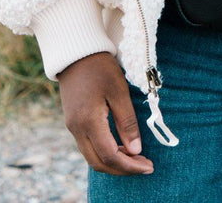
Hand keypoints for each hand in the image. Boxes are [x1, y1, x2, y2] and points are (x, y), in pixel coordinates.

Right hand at [58, 52, 153, 175]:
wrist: (75, 52)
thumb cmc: (100, 67)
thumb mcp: (119, 91)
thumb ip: (127, 122)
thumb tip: (135, 149)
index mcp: (89, 122)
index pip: (110, 156)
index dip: (130, 166)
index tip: (148, 166)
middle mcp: (77, 129)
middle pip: (99, 163)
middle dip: (122, 169)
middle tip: (144, 165)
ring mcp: (73, 126)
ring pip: (92, 157)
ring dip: (113, 162)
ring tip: (136, 156)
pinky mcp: (73, 121)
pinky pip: (88, 146)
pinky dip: (105, 152)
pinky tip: (120, 146)